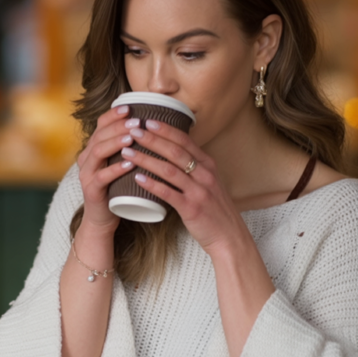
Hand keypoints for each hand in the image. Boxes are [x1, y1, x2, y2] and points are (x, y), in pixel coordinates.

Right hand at [76, 105, 138, 232]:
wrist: (103, 219)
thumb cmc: (117, 189)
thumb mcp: (121, 164)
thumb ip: (130, 148)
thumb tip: (154, 129)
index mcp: (93, 149)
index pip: (100, 125)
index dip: (113, 115)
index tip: (130, 107)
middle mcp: (87, 158)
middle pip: (99, 135)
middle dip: (118, 126)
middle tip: (137, 122)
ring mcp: (87, 174)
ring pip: (98, 152)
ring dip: (116, 142)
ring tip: (133, 137)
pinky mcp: (92, 190)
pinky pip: (101, 177)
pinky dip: (115, 169)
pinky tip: (129, 163)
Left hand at [120, 119, 241, 253]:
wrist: (229, 237)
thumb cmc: (215, 210)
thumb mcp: (209, 183)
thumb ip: (194, 169)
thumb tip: (171, 155)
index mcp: (208, 165)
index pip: (185, 141)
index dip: (165, 129)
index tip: (148, 120)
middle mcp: (205, 174)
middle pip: (175, 151)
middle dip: (152, 139)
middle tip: (133, 130)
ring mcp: (198, 191)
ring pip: (169, 170)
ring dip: (146, 159)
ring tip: (128, 152)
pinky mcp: (192, 208)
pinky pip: (168, 193)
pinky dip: (152, 185)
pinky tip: (137, 179)